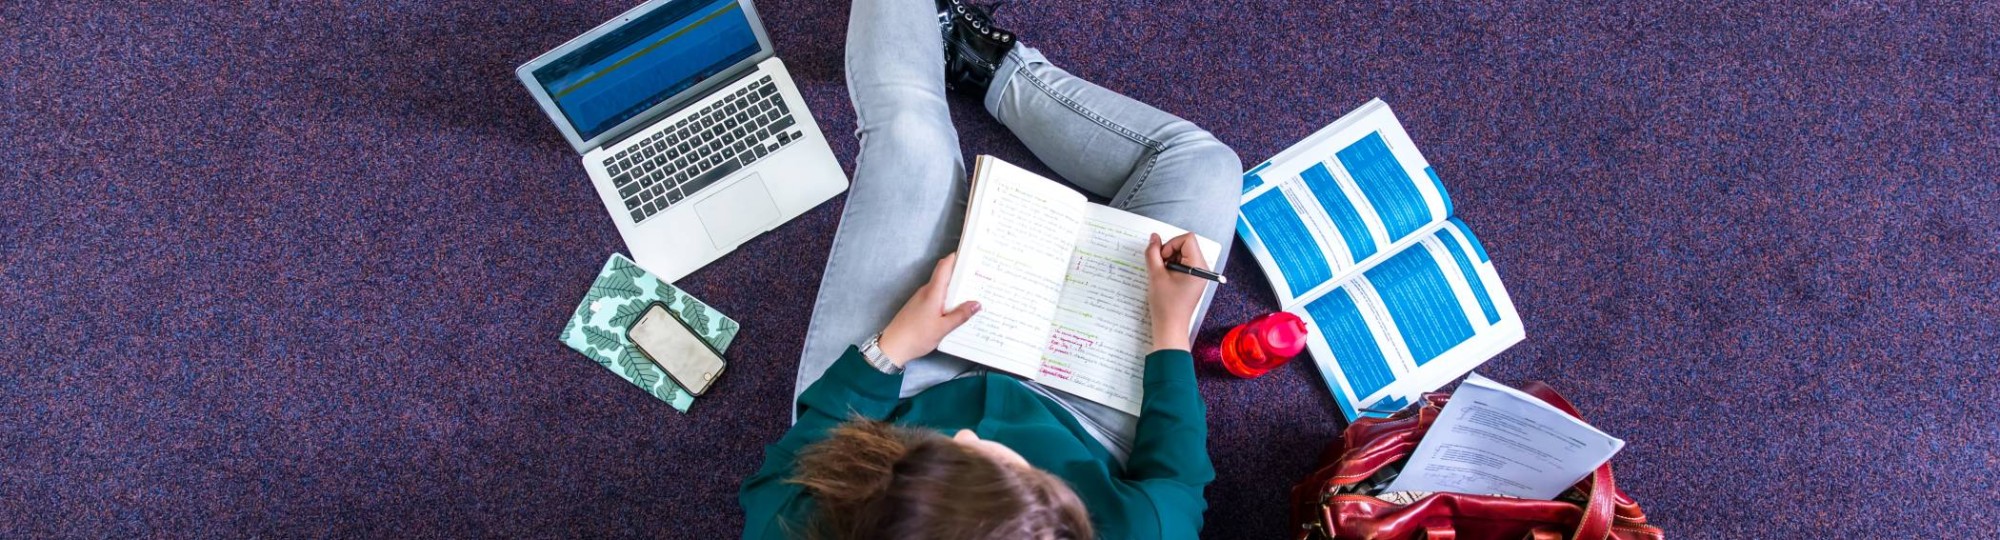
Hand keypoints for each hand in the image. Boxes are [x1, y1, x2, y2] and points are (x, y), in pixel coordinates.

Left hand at [878, 253, 981, 364]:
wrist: (893, 347)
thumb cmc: (917, 336)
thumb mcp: (943, 328)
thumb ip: (960, 315)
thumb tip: (977, 304)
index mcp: (932, 292)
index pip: (944, 266)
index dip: (955, 257)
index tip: (969, 255)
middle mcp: (926, 291)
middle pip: (944, 276)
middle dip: (961, 275)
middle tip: (979, 277)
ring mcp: (921, 299)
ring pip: (941, 288)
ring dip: (955, 289)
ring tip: (973, 294)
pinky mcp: (919, 307)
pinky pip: (936, 297)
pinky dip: (947, 299)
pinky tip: (956, 309)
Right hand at [1146, 233, 1208, 351]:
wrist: (1170, 327)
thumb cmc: (1165, 305)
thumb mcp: (1155, 275)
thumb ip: (1153, 253)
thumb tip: (1154, 237)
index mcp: (1198, 266)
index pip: (1187, 239)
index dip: (1171, 244)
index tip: (1163, 259)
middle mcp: (1202, 268)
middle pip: (1186, 245)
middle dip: (1170, 252)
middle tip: (1161, 268)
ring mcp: (1199, 274)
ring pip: (1183, 254)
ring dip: (1170, 260)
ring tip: (1163, 275)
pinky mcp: (1194, 280)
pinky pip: (1183, 264)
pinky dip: (1172, 267)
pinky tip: (1166, 279)